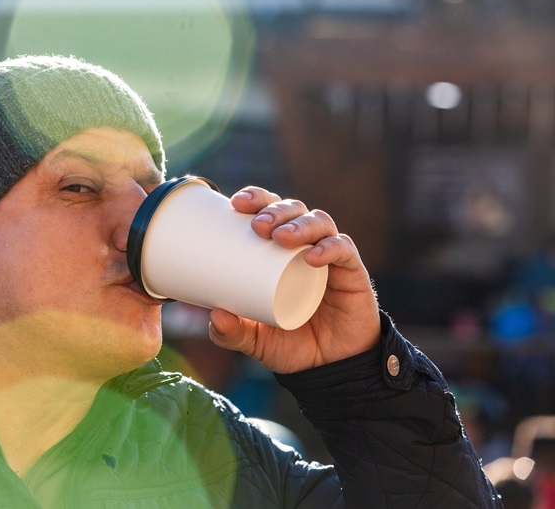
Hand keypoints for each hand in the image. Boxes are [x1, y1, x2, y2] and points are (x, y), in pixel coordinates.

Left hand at [207, 187, 380, 373]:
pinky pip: (344, 251)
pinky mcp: (353, 274)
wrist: (330, 368)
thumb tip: (214, 316)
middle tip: (258, 227)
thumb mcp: (254, 340)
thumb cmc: (290, 343)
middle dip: (275, 211)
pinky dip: (331, 248)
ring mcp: (331, 258)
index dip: (257, 198)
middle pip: (294, 210)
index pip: (270, 211)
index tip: (236, 203)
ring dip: (300, 224)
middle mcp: (306, 246)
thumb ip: (232, 332)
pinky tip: (314, 256)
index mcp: (279, 251)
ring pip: (319, 223)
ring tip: (281, 237)